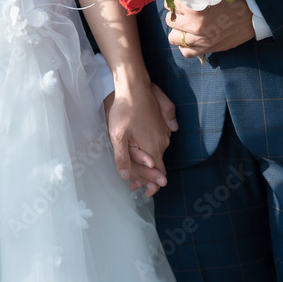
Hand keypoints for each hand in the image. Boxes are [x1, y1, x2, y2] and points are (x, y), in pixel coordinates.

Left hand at [104, 81, 172, 197]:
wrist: (134, 87)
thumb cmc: (125, 111)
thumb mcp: (118, 136)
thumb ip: (122, 158)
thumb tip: (126, 177)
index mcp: (153, 148)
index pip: (158, 173)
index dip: (152, 185)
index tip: (147, 194)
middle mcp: (162, 142)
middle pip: (157, 166)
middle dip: (147, 178)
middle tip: (135, 188)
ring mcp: (164, 133)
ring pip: (156, 155)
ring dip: (147, 165)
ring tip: (134, 175)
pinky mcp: (161, 125)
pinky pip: (157, 144)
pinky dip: (149, 152)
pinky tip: (139, 153)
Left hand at [166, 0, 255, 58]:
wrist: (254, 14)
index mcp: (195, 6)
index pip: (171, 2)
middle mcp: (195, 25)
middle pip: (170, 19)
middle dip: (175, 13)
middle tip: (183, 9)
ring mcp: (200, 39)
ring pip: (174, 37)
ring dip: (178, 29)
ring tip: (185, 24)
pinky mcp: (207, 49)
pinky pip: (186, 52)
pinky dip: (185, 45)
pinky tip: (190, 37)